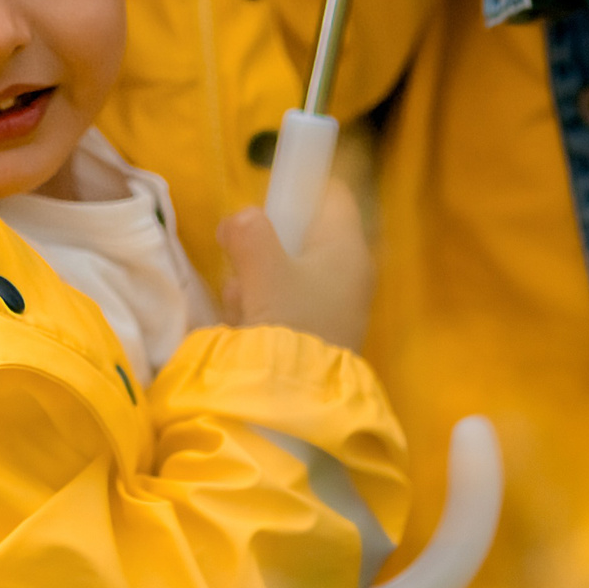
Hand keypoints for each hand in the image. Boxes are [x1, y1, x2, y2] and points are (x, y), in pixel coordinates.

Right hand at [217, 181, 372, 351]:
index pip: (332, 192)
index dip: (300, 184)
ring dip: (255, 280)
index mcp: (347, 247)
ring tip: (244, 303)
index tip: (267, 197)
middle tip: (244, 260)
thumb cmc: (289, 324)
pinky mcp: (317, 332)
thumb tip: (239, 221)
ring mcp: (334, 304)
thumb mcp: (263, 268)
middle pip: (300, 233)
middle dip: (263, 244)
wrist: (297, 403)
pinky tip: (247, 324)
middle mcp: (348, 272)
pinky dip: (261, 307)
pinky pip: (283, 302)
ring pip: (285, 270)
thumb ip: (248, 231)